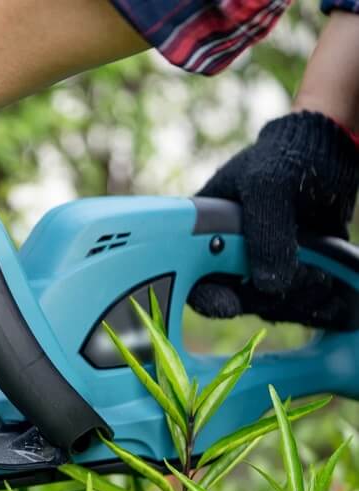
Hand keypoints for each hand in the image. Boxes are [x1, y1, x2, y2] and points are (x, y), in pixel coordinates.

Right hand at [188, 111, 358, 328]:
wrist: (330, 153)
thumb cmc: (284, 157)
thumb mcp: (268, 185)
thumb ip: (265, 234)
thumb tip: (269, 285)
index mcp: (206, 229)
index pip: (191, 274)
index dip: (205, 296)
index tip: (228, 306)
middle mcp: (229, 253)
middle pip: (233, 297)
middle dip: (263, 297)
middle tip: (296, 279)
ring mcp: (260, 264)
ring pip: (268, 304)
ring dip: (295, 299)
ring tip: (320, 274)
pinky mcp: (291, 272)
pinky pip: (296, 303)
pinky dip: (315, 304)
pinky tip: (330, 295)